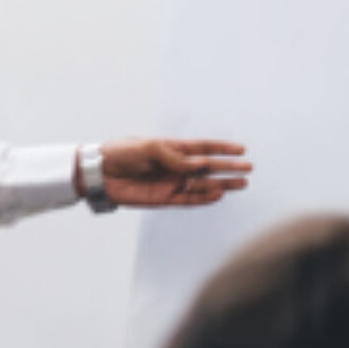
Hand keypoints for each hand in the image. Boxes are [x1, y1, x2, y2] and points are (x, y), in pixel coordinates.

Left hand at [91, 138, 253, 207]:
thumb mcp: (150, 149)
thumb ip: (175, 157)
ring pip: (202, 184)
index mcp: (172, 148)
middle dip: (228, 168)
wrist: (100, 173)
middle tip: (248, 169)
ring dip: (221, 184)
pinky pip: (188, 199)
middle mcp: (175, 166)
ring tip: (241, 184)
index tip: (241, 150)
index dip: (222, 149)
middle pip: (208, 168)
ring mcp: (171, 182)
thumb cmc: (123, 154)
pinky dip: (203, 198)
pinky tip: (218, 194)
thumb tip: (199, 164)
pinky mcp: (164, 198)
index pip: (203, 148)